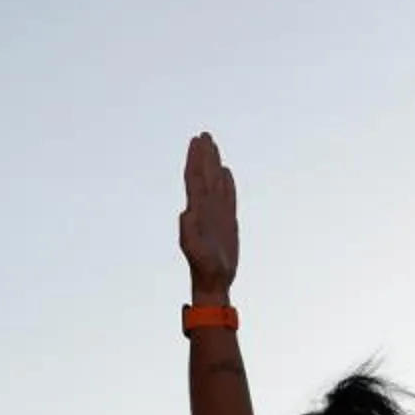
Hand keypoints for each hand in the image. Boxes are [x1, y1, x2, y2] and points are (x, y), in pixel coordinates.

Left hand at [178, 132, 237, 302]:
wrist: (213, 279)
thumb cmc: (203, 267)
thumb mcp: (193, 250)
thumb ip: (188, 231)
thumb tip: (186, 212)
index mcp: (196, 210)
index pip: (195, 178)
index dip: (194, 159)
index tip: (195, 141)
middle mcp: (205, 208)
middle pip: (204, 175)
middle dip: (203, 155)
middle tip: (204, 135)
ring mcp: (216, 213)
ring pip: (215, 182)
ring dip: (213, 164)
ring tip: (213, 146)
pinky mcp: (227, 221)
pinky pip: (228, 196)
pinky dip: (227, 183)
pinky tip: (226, 172)